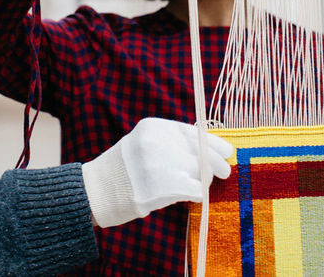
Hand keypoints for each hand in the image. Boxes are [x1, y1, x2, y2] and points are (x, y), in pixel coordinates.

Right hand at [80, 118, 233, 227]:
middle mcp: (159, 142)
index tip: (227, 150)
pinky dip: (198, 194)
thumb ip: (171, 142)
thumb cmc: (123, 170)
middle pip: (203, 150)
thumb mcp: (144, 143)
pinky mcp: (165, 187)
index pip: (195, 131)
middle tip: (224, 172)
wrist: (95, 192)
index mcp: (154, 127)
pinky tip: (191, 196)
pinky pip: (196, 190)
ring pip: (202, 170)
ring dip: (205, 180)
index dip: (215, 142)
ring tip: (198, 185)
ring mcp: (162, 164)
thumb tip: (209, 147)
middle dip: (217, 162)